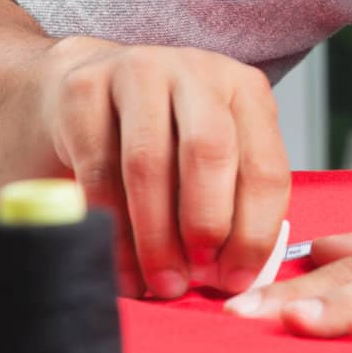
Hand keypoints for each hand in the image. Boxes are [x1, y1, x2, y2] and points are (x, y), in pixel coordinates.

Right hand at [36, 37, 290, 299]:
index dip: (253, 232)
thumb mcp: (212, 155)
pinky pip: (98, 168)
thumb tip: (234, 273)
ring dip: (154, 236)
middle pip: (209, 152)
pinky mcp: (86, 88)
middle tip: (193, 277)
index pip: (265, 165)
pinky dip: (111, 227)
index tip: (236, 278)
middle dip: (205, 225)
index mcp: (245, 90)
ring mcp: (140, 71)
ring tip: (158, 281)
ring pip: (149, 163)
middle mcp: (198, 72)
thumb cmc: (165, 134)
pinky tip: (119, 263)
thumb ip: (231, 200)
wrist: (90, 91)